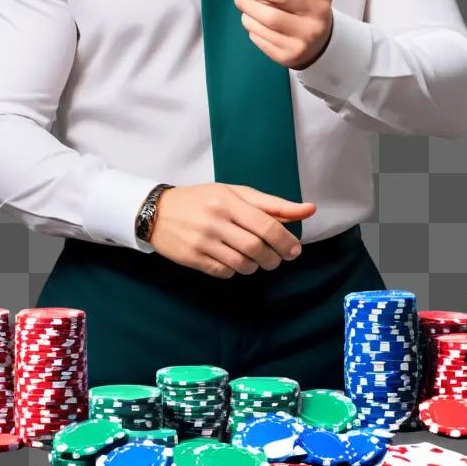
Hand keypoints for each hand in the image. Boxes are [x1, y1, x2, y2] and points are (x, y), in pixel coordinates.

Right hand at [148, 183, 316, 278]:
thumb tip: (309, 209)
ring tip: (256, 260)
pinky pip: (224, 272)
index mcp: (228, 200)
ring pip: (242, 263)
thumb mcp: (235, 193)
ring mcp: (203, 241)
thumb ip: (271, 204)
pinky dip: (235, 270)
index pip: (266, 224)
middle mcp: (215, 220)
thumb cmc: (202, 200)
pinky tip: (233, 261)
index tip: (294, 250)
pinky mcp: (193, 258)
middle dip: (273, 258)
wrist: (157, 211)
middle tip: (277, 259)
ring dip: (255, 266)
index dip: (286, 241)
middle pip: (256, 247)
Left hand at [233, 0, 334, 69]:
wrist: (319, 43)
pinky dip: (250, 25)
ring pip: (268, 18)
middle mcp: (317, 12)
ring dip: (247, 7)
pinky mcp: (290, 55)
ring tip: (241, 3)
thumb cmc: (304, 8)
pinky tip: (250, 20)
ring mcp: (305, 36)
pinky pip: (261, 37)